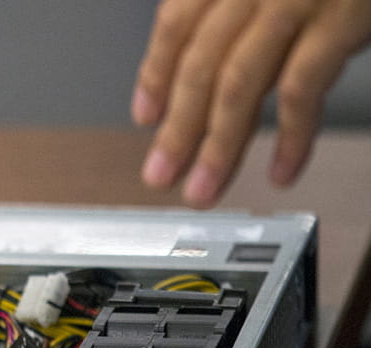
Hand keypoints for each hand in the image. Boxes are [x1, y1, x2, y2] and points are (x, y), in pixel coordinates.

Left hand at [132, 0, 370, 207]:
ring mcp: (296, 1)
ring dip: (218, 146)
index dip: (155, 75)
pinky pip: (301, 90)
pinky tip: (281, 170)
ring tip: (203, 189)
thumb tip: (204, 80)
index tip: (145, 118)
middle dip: (177, 129)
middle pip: (200, 64)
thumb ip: (240, 13)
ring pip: (239, 85)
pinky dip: (289, 138)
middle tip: (161, 175)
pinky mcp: (341, 21)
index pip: (176, 24)